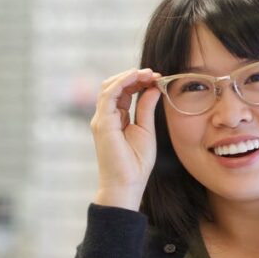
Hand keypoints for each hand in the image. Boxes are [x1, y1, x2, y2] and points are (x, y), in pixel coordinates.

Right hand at [89, 68, 161, 210]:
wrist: (126, 184)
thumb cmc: (135, 164)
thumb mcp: (146, 130)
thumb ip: (146, 108)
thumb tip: (153, 88)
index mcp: (115, 119)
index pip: (122, 92)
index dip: (138, 81)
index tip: (157, 78)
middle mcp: (105, 117)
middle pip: (113, 86)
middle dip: (133, 76)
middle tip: (154, 73)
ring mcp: (101, 119)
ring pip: (108, 86)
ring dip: (129, 76)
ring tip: (148, 73)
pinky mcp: (102, 123)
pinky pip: (109, 94)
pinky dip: (122, 82)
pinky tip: (137, 77)